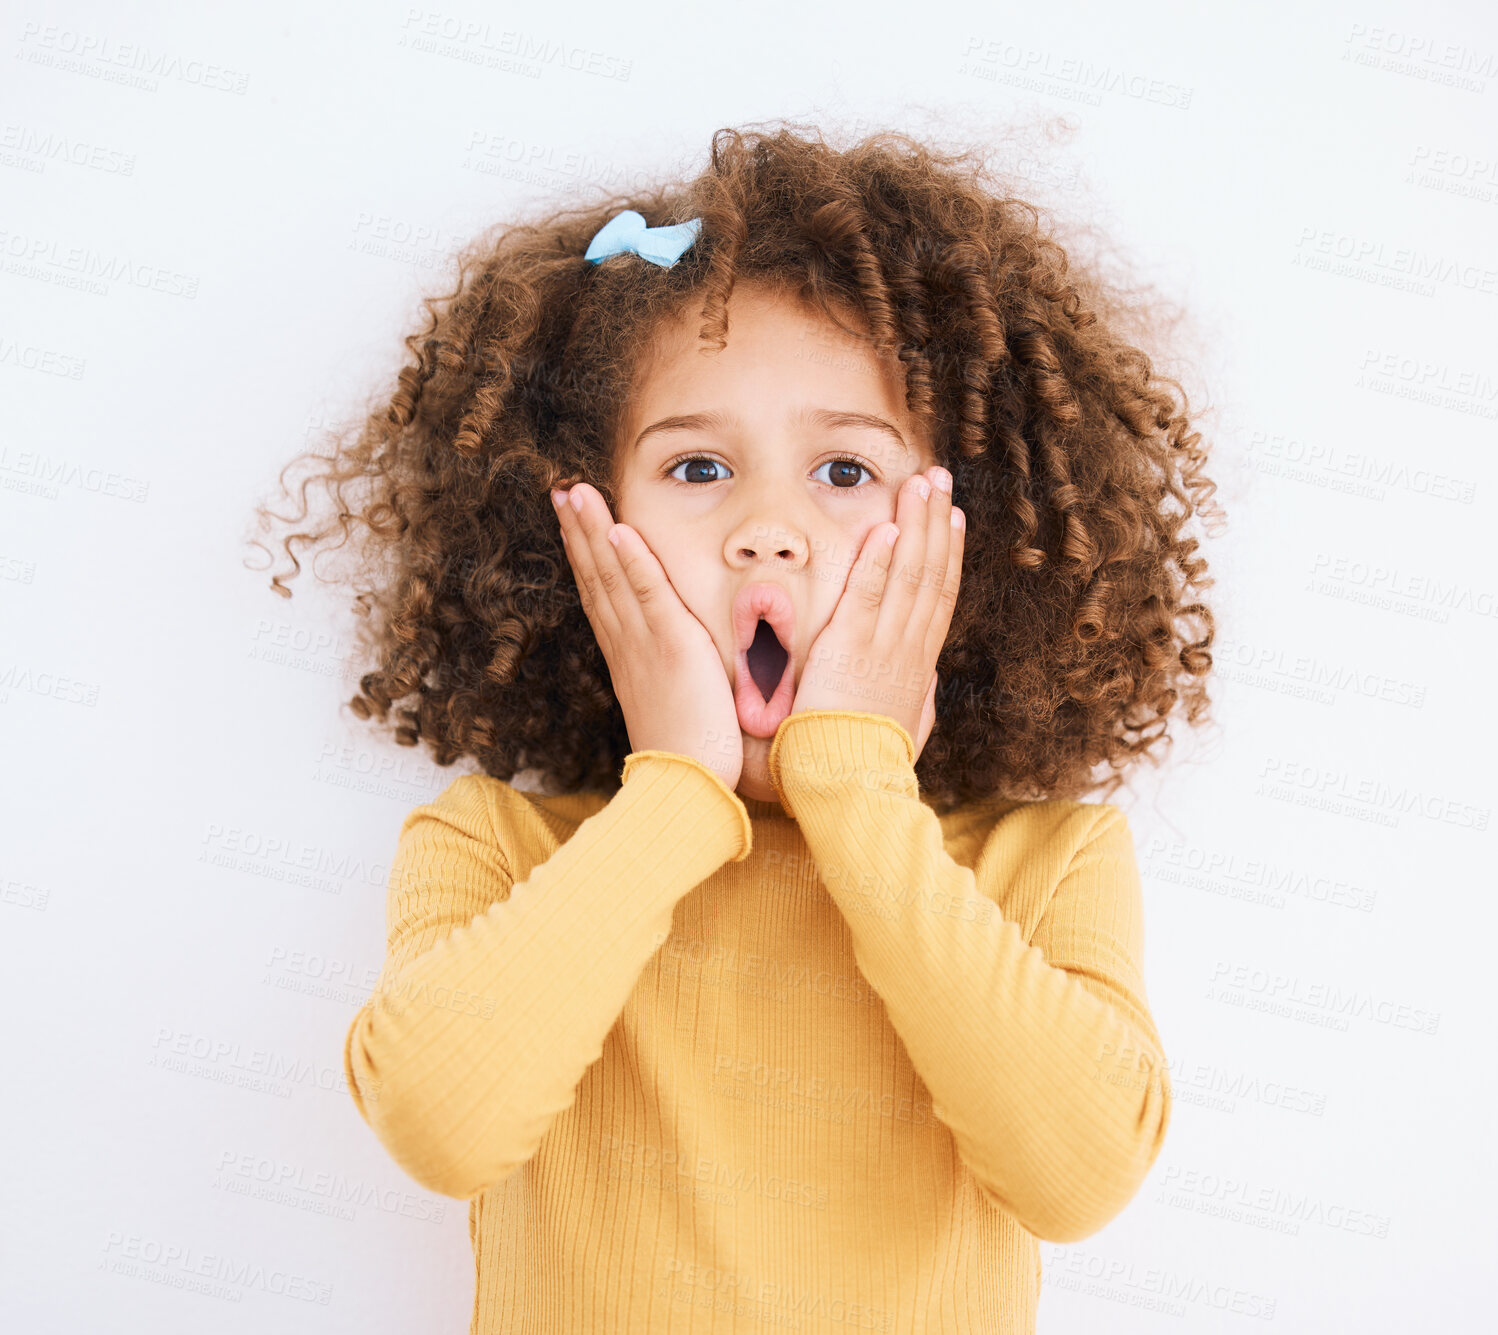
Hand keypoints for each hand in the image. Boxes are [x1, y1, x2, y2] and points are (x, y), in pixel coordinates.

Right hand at [552, 483, 743, 791]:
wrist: (685, 790)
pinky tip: (617, 531)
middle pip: (596, 576)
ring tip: (575, 492)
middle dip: (578, 531)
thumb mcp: (674, 709)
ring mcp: (645, 644)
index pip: (602, 595)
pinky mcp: (673, 648)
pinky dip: (632, 561)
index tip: (572, 524)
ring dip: (593, 531)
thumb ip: (671, 681)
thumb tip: (677, 671)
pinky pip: (648, 595)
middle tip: (560, 491)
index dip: (585, 556)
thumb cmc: (690, 760)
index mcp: (628, 658)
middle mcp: (627, 646)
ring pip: (613, 577)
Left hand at [788, 466, 963, 763]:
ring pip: (908, 575)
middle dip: (936, 521)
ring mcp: (883, 646)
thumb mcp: (905, 729)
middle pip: (930, 572)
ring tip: (919, 484)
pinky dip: (880, 561)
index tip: (953, 517)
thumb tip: (930, 680)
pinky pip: (868, 596)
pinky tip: (887, 528)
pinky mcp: (850, 650)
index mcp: (918, 665)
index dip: (947, 551)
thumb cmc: (867, 763)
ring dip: (915, 525)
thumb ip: (919, 700)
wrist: (849, 785)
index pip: (939, 596)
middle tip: (940, 478)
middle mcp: (908, 649)